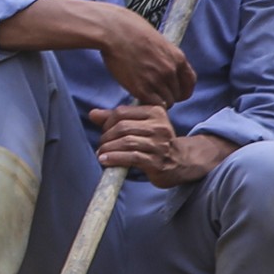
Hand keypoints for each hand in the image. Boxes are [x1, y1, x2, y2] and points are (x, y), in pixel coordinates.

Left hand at [90, 108, 233, 186]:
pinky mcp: (157, 161)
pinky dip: (115, 158)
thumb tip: (92, 114)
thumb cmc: (155, 141)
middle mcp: (159, 126)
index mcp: (155, 112)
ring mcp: (160, 144)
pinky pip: (131, 157)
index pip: (122, 112)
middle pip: (123, 127)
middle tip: (102, 145)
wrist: (181, 161)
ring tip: (101, 154)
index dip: (107, 122)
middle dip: (106, 137)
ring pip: (126, 142)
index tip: (104, 132)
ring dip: (108, 149)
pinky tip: (106, 161)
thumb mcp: (139, 126)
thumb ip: (116, 119)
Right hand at [100, 8, 195, 105]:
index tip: (176, 94)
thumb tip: (163, 63)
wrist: (113, 32)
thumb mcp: (157, 39)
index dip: (183, 90)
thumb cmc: (130, 29)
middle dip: (167, 95)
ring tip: (145, 95)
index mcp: (178, 57)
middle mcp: (170, 71)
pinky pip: (152, 105)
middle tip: (154, 93)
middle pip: (177, 95)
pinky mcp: (142, 89)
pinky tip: (138, 97)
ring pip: (166, 102)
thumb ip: (165, 55)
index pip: (190, 82)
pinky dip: (147, 104)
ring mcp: (157, 81)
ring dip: (157, 100)